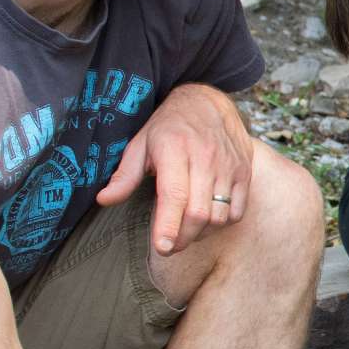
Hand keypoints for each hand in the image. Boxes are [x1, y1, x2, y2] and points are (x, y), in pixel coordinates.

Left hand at [99, 84, 253, 254]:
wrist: (207, 102)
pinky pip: (236, 211)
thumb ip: (124, 175)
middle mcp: (205, 159)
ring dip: (200, 233)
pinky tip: (206, 220)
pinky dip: (221, 223)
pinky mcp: (244, 173)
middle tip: (167, 246)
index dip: (168, 225)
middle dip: (182, 238)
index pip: (174, 195)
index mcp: (174, 149)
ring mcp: (229, 167)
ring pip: (219, 216)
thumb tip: (104, 200)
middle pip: (198, 213)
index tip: (161, 247)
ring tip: (185, 233)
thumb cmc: (169, 126)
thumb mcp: (140, 143)